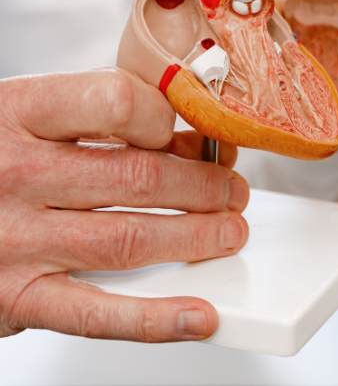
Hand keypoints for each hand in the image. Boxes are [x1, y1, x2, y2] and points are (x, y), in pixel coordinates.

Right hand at [0, 68, 249, 341]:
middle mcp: (15, 175)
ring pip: (129, 241)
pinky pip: (96, 314)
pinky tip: (199, 314)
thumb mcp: (27, 115)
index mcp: (18, 113)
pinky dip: (155, 319)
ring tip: (229, 230)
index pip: (119, 102)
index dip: (168, 117)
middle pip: (139, 177)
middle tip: (232, 190)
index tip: (189, 131)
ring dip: (197, 237)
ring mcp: (15, 240)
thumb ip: (103, 120)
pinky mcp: (16, 298)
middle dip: (205, 185)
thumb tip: (189, 140)